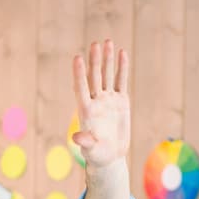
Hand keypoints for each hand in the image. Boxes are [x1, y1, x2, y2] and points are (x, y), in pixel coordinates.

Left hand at [72, 39, 130, 169]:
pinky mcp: (120, 101)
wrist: (110, 156)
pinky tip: (122, 53)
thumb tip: (76, 138)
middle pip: (94, 77)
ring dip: (107, 60)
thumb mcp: (91, 150)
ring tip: (107, 42)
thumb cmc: (97, 155)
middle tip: (95, 44)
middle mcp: (96, 101)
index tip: (77, 58)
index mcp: (86, 111)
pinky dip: (121, 68)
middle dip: (95, 61)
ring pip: (107, 75)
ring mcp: (108, 100)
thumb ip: (85, 142)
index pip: (81, 88)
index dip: (79, 73)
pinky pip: (120, 81)